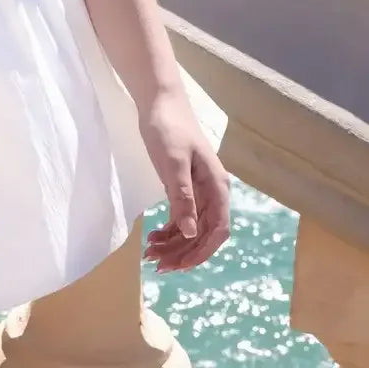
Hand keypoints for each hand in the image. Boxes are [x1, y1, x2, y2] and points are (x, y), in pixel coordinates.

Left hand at [138, 88, 230, 273]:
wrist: (159, 101)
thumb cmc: (168, 128)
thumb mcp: (173, 163)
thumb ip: (183, 198)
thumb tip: (192, 233)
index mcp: (217, 186)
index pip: (218, 230)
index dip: (201, 252)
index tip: (179, 266)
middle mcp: (213, 191)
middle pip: (204, 233)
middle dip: (183, 252)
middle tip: (156, 264)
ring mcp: (200, 189)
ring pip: (192, 227)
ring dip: (174, 244)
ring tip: (150, 254)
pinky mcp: (185, 186)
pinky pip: (183, 216)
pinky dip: (170, 230)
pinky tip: (154, 237)